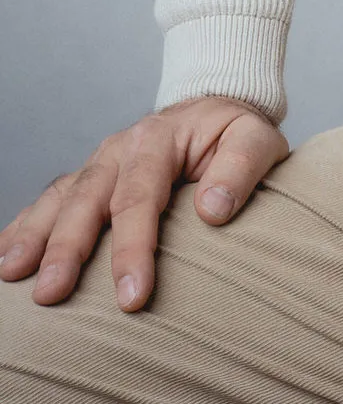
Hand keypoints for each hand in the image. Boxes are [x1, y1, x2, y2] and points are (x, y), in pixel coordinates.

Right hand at [0, 96, 288, 311]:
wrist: (217, 105)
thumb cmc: (236, 133)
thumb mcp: (256, 138)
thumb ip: (240, 169)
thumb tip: (213, 210)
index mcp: (161, 138)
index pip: (142, 196)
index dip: (133, 248)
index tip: (131, 297)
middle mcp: (122, 148)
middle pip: (89, 198)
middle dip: (67, 248)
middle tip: (50, 295)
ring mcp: (100, 162)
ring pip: (61, 197)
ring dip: (35, 236)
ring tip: (11, 275)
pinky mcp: (89, 177)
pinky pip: (51, 199)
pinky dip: (26, 224)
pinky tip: (5, 255)